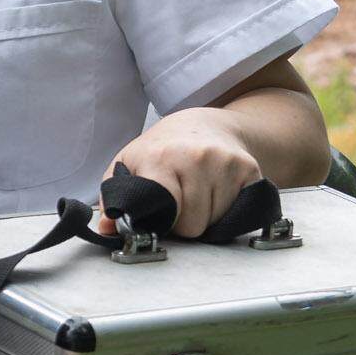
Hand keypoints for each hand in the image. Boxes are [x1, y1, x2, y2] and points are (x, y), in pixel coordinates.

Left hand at [106, 105, 267, 238]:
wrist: (204, 125)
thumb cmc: (162, 149)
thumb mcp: (129, 164)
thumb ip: (114, 197)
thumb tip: (106, 229)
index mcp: (161, 159)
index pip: (168, 214)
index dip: (164, 223)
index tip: (160, 214)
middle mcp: (196, 158)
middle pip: (193, 226)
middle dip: (185, 222)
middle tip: (180, 202)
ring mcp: (225, 162)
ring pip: (216, 222)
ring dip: (207, 217)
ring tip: (198, 194)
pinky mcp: (249, 169)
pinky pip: (239, 212)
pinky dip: (228, 210)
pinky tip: (217, 192)